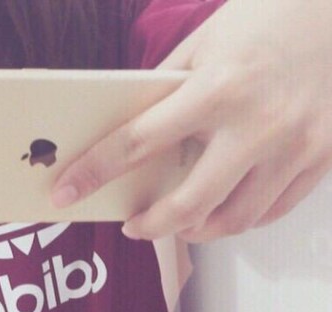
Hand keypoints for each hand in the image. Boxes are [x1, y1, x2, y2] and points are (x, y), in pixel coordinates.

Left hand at [50, 0, 331, 242]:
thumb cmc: (268, 16)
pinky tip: (222, 208)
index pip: (136, 143)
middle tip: (134, 226)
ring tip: (179, 221)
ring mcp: (295, 146)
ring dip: (194, 230)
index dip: (93, 173)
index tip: (64, 194)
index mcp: (218, 87)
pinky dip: (237, 218)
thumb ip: (167, 92)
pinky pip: (270, 212)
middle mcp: (258, 124)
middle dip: (150, 226)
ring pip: (233, 221)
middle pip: (188, 204)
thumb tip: (130, 136)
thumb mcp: (204, 43)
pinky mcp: (322, 158)